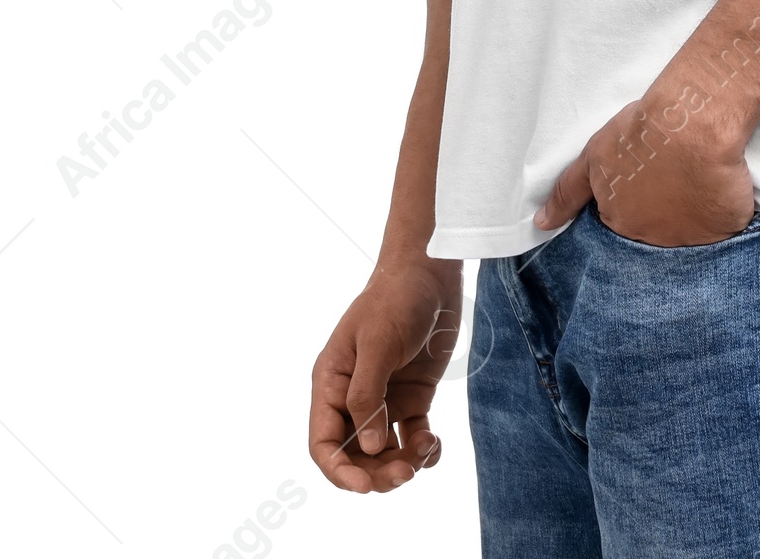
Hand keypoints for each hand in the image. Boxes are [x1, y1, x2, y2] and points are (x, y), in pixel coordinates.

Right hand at [309, 258, 461, 493]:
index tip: (366, 486)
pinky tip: (435, 443)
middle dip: (377, 472)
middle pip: (355, 455)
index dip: (339, 471)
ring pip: (383, 453)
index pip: (324, 443)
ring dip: (402, 463)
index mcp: (332, 383)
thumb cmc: (397, 299)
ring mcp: (384, 399)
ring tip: (426, 449)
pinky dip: (423, 450)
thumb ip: (368, 396)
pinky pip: (411, 438)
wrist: (432, 272)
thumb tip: (368, 449)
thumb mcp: (378, 343)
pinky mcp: (412, 397)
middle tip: (406, 472)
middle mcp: (353, 397)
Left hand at [534, 92, 754, 245]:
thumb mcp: (594, 157)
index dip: (635, 200)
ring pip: (691, 233)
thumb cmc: (640, 134)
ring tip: (696, 179)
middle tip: (671, 178)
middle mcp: (655, 240)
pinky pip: (724, 226)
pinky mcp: (726, 228)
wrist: (693, 123)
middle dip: (663, 212)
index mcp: (622, 223)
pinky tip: (720, 184)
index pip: (624, 223)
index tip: (645, 179)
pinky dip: (723, 210)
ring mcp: (692, 238)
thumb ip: (567, 193)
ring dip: (693, 213)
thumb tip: (541, 225)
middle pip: (658, 232)